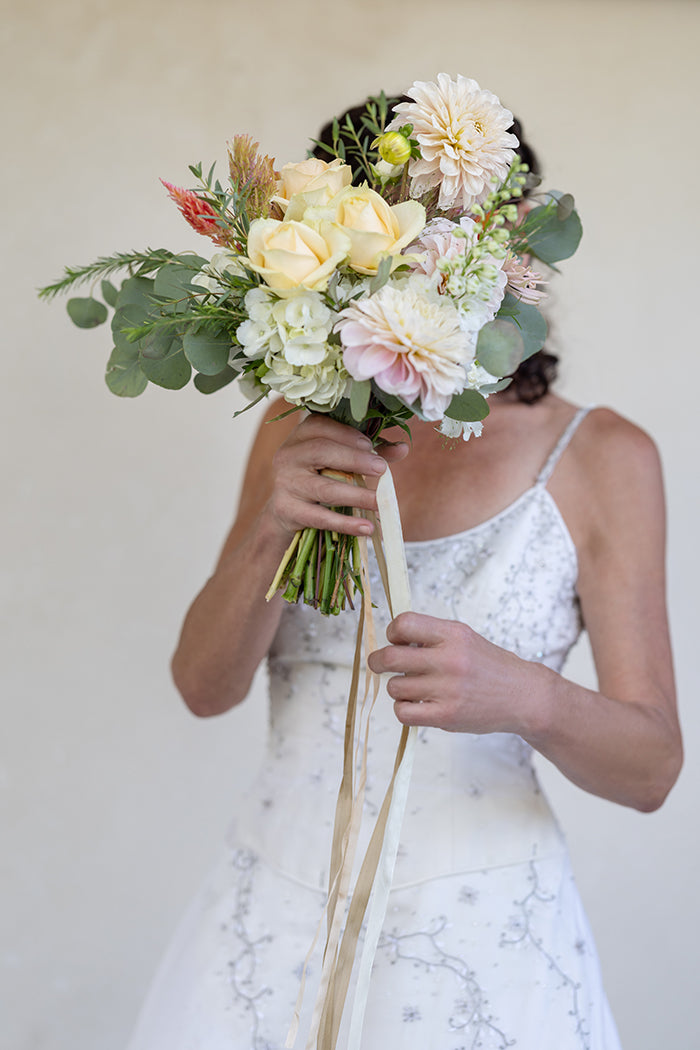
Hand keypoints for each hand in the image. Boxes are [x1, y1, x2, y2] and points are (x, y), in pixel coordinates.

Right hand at [267, 414, 407, 538]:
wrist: (287, 508)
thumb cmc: (321, 475)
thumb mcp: (342, 459)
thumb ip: (370, 451)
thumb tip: (403, 448)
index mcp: (302, 435)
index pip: (321, 426)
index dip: (347, 434)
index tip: (371, 446)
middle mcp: (289, 455)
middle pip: (321, 451)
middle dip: (354, 460)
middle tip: (381, 469)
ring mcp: (286, 483)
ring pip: (324, 488)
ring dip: (356, 496)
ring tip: (380, 503)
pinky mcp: (287, 510)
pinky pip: (320, 517)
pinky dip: (345, 524)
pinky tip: (367, 528)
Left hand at [368, 611, 541, 735]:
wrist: (522, 696)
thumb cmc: (488, 666)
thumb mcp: (464, 638)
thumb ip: (431, 636)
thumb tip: (391, 641)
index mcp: (453, 634)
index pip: (404, 623)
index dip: (392, 632)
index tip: (396, 641)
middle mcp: (449, 660)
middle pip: (390, 658)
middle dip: (377, 662)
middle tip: (378, 665)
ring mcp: (447, 689)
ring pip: (395, 687)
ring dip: (397, 687)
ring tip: (414, 687)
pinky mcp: (446, 716)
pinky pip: (403, 712)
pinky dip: (404, 709)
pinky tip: (417, 704)